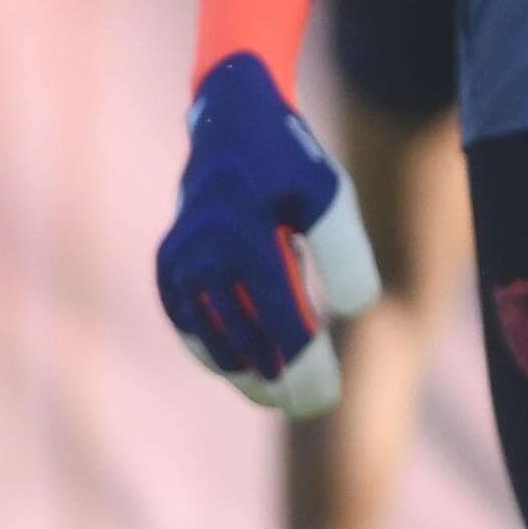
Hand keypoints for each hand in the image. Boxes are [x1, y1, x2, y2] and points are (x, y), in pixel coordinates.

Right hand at [154, 53, 381, 415]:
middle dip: (277, 376)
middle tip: (310, 407)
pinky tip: (235, 367)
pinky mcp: (168, 262)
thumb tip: (359, 310)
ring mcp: (180, 259)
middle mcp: (205, 252)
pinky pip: (186, 318)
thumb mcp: (329, 194)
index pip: (280, 318)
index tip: (326, 398)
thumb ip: (345, 251)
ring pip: (210, 334)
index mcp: (246, 234)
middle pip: (244, 334)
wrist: (230, 121)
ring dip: (240, 369)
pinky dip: (208, 345)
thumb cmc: (289, 163)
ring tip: (274, 395)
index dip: (304, 363)